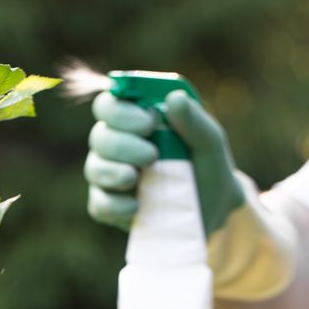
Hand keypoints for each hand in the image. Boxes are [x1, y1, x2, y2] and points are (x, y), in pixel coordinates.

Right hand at [85, 89, 243, 233]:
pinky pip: (99, 204)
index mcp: (134, 122)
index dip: (119, 111)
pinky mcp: (110, 206)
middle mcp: (116, 146)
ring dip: (112, 172)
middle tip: (151, 155)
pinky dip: (113, 205)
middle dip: (121, 145)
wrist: (214, 210)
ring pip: (94, 168)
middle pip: (99, 137)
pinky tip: (135, 206)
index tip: (147, 123)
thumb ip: (195, 121)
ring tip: (135, 178)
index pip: (109, 105)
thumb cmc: (208, 167)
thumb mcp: (209, 143)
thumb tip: (174, 98)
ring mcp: (110, 177)